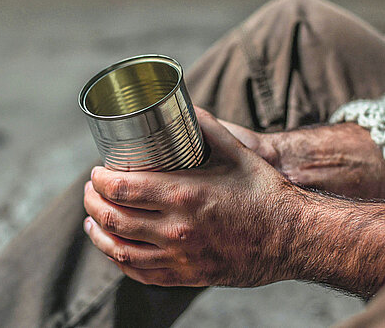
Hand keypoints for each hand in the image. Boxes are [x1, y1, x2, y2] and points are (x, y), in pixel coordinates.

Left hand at [83, 107, 384, 297]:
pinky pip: (141, 273)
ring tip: (92, 220)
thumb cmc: (265, 192)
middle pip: (114, 218)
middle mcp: (178, 229)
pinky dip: (119, 259)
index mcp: (185, 194)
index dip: (100, 180)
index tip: (97, 172)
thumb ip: (206, 127)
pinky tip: (115, 247)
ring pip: (120, 250)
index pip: (122, 188)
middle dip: (93, 202)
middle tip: (92, 191)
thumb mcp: (237, 152)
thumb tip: (184, 108)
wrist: (293, 237)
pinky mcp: (188, 275)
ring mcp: (181, 256)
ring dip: (99, 233)